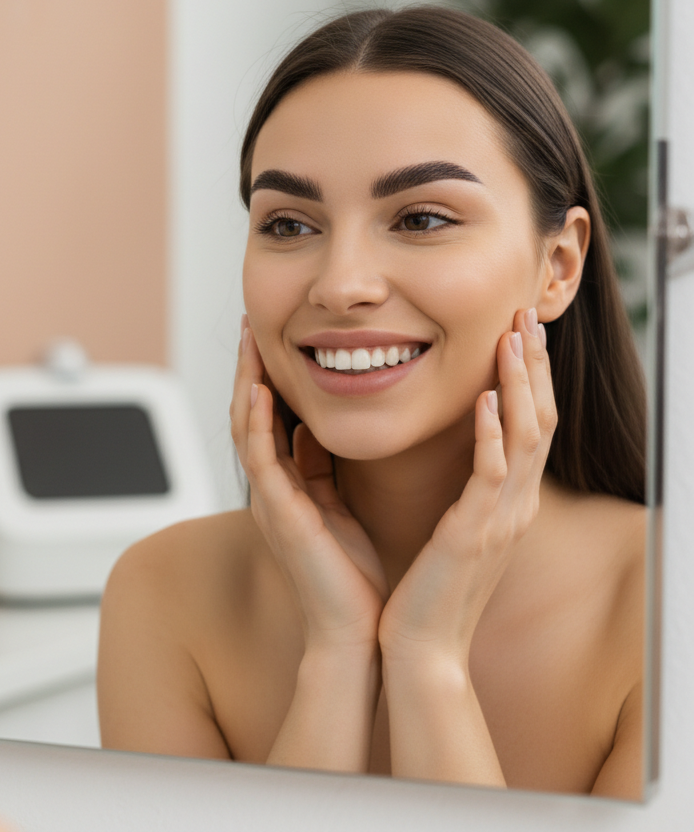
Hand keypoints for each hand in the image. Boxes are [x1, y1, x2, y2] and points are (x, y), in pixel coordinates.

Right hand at [231, 319, 387, 654]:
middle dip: (247, 367)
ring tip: (249, 341)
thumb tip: (316, 427)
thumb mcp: (336, 504)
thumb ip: (321, 466)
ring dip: (245, 382)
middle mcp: (270, 489)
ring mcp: (270, 500)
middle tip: (250, 323)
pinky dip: (258, 423)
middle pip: (247, 414)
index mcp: (285, 485)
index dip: (264, 375)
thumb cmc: (352, 573)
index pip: (266, 418)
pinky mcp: (280, 515)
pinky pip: (261, 460)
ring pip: (245, 429)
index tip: (270, 336)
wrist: (355, 629)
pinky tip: (260, 390)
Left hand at [378, 308, 554, 668]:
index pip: (529, 424)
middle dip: (535, 365)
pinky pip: (492, 475)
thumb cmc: (430, 587)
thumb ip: (465, 487)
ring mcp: (501, 519)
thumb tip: (461, 447)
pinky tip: (488, 400)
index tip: (519, 331)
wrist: (420, 647)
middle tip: (528, 315)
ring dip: (521, 384)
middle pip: (540, 419)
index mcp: (506, 500)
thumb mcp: (457, 527)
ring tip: (514, 338)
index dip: (528, 376)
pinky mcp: (474, 534)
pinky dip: (494, 435)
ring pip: (527, 437)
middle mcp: (514, 505)